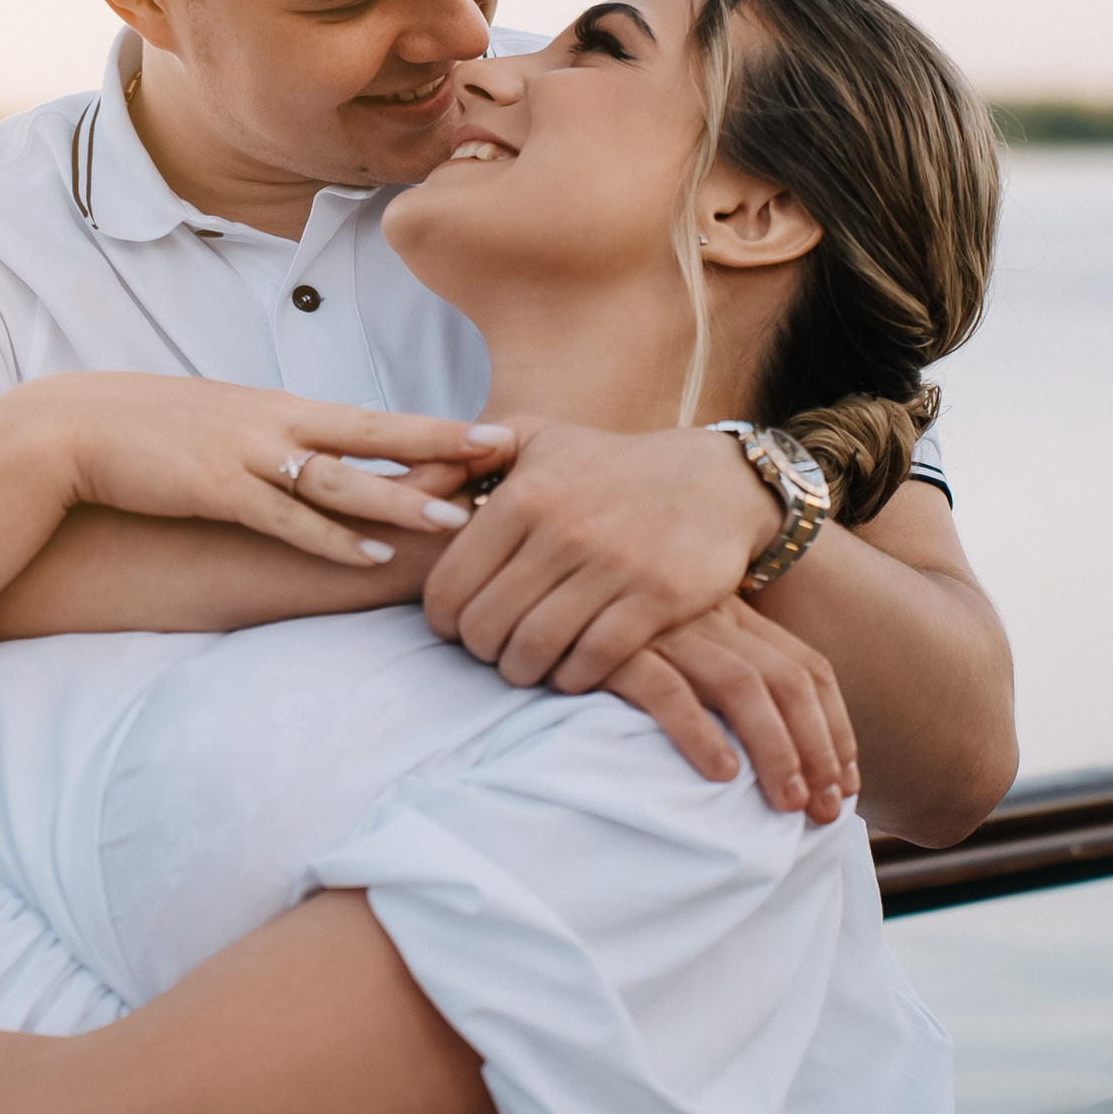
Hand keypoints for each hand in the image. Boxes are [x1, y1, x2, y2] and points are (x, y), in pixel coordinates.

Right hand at [9, 372, 514, 567]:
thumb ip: (268, 440)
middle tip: (510, 451)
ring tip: (461, 517)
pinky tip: (375, 552)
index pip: (372, 419)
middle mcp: (274, 422)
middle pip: (377, 433)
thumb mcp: (218, 423)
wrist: (71, 427)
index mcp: (277, 407)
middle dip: (445, 443)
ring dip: (402, 497)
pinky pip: (287, 518)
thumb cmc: (142, 429)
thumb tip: (308, 461)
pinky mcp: (217, 488)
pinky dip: (334, 537)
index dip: (435, 426)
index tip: (495, 431)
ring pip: (341, 479)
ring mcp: (247, 454)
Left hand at [424, 419, 777, 690]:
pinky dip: (571, 677)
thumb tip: (400, 484)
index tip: (452, 627)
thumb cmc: (604, 465)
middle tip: (489, 649)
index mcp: (523, 494)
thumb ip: (460, 455)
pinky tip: (570, 670)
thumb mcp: (532, 437)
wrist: (712, 481)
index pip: (451, 583)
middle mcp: (563, 529)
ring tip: (523, 664)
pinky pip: (593, 659)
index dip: (442, 619)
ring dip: (520, 669)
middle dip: (479, 649)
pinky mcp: (657, 597)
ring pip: (535, 648)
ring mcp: (612, 565)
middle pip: (487, 624)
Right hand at [601, 599, 859, 820]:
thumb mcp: (670, 638)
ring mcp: (661, 627)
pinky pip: (666, 689)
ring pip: (742, 685)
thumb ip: (710, 668)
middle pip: (788, 680)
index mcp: (728, 610)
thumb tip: (760, 750)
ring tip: (784, 804)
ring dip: (775, 749)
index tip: (844, 783)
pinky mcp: (612, 644)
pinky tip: (717, 776)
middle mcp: (706, 614)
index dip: (836, 728)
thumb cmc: (596, 624)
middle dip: (819, 750)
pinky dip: (699, 732)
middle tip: (824, 813)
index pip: (806, 666)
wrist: (519, 574)